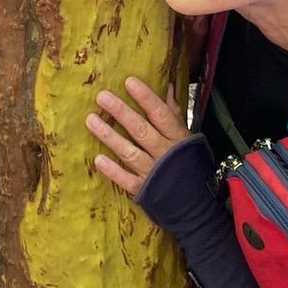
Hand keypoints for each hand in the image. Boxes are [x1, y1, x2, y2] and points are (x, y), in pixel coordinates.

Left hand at [88, 77, 187, 196]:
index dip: (146, 98)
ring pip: (129, 152)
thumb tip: (166, 84)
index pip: (161, 114)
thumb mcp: (187, 137)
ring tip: (91, 120)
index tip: (129, 81)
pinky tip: (98, 159)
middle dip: (121, 112)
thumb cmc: (189, 165)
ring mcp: (153, 173)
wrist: (197, 206)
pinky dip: (113, 170)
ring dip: (110, 136)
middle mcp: (165, 154)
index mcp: (177, 138)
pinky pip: (126, 180)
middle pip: (141, 130)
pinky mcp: (143, 190)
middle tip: (101, 96)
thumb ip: (174, 112)